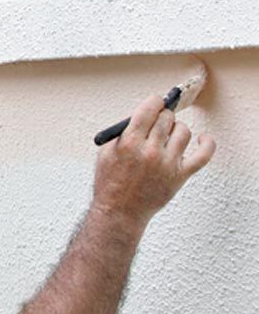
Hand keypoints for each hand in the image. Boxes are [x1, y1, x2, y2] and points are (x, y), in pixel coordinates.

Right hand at [92, 93, 214, 226]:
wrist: (119, 211)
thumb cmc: (110, 182)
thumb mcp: (106, 152)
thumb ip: (124, 132)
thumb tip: (145, 114)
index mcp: (129, 143)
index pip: (150, 109)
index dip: (154, 102)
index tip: (155, 103)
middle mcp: (150, 151)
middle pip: (167, 118)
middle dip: (163, 116)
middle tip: (158, 122)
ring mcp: (168, 163)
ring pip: (184, 132)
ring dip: (177, 129)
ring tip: (169, 136)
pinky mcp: (181, 175)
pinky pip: (203, 155)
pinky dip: (207, 143)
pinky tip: (203, 139)